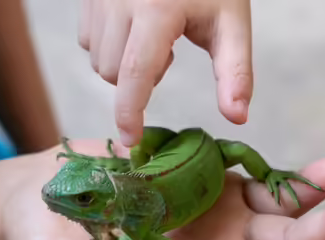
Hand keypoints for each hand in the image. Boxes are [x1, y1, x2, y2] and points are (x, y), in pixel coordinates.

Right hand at [78, 0, 252, 146]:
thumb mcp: (231, 23)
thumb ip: (235, 72)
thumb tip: (237, 118)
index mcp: (157, 9)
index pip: (135, 73)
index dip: (130, 113)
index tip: (130, 140)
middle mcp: (119, 0)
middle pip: (112, 72)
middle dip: (138, 81)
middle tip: (169, 55)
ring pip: (96, 59)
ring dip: (124, 64)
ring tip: (153, 38)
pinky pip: (87, 39)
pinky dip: (109, 46)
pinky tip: (133, 27)